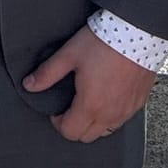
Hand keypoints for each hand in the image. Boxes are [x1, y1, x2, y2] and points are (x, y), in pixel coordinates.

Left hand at [24, 25, 155, 142]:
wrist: (136, 31)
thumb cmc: (104, 42)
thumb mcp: (69, 54)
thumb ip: (47, 73)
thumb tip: (29, 85)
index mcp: (91, 105)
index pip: (70, 132)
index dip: (57, 122)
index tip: (56, 108)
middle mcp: (110, 114)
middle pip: (87, 136)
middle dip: (74, 125)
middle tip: (70, 105)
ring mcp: (127, 111)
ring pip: (106, 131)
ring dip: (93, 122)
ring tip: (88, 100)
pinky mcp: (138, 104)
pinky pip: (121, 120)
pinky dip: (111, 115)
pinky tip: (106, 96)